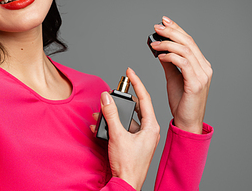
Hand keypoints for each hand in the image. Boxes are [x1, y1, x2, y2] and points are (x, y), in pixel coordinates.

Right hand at [91, 68, 159, 190]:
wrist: (126, 184)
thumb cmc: (128, 166)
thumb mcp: (117, 136)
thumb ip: (111, 115)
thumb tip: (106, 98)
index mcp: (151, 127)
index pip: (145, 98)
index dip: (137, 82)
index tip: (130, 71)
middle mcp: (148, 130)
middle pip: (135, 107)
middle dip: (120, 100)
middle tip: (112, 92)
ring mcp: (141, 137)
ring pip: (126, 118)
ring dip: (112, 115)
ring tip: (100, 113)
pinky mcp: (133, 143)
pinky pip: (122, 128)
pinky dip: (111, 125)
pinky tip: (100, 126)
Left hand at [150, 16, 212, 133]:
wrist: (187, 121)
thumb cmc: (182, 102)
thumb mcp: (173, 77)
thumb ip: (169, 62)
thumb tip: (160, 49)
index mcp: (201, 65)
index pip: (189, 41)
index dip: (177, 29)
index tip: (164, 21)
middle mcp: (204, 68)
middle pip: (188, 42)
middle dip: (171, 32)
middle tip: (157, 27)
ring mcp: (202, 75)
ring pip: (185, 50)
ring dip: (167, 44)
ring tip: (154, 44)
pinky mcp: (196, 83)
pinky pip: (182, 63)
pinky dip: (170, 56)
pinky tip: (159, 56)